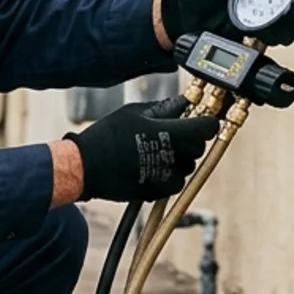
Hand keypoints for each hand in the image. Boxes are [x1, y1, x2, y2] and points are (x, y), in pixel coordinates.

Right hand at [63, 97, 221, 201]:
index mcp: (170, 133)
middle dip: (189, 139)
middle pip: (198, 147)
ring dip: (179, 158)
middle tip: (170, 133)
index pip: (207, 128)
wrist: (87, 167)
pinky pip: (176, 181)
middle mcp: (173, 157)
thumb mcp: (134, 112)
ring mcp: (167, 176)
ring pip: (188, 165)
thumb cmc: (107, 137)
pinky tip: (150, 165)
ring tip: (155, 150)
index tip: (201, 120)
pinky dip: (168, 174)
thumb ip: (164, 108)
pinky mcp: (159, 191)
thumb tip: (184, 103)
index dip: (206, 123)